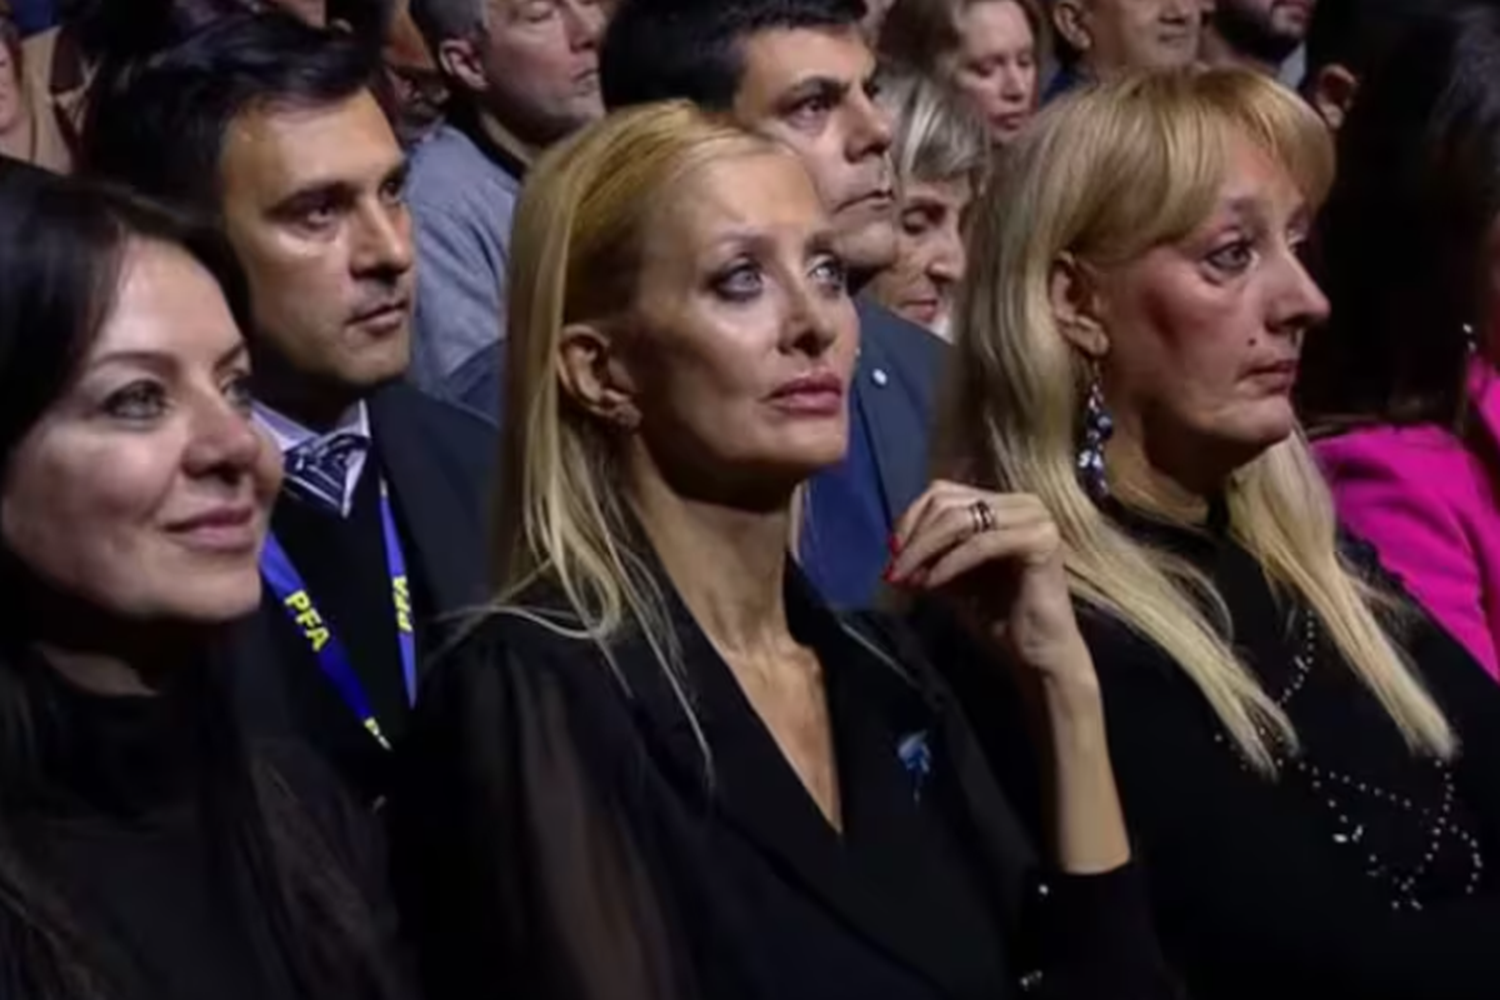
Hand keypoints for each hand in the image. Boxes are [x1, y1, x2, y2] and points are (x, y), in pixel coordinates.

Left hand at [887, 482, 1095, 692]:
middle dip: (913, 537)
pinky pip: (980, 544)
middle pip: (947, 502)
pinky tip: (931, 583)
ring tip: (906, 577)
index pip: (943, 492)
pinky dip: (949, 563)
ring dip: (924, 549)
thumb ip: (926, 558)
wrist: (1036, 651)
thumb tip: (891, 554)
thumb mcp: (951, 577)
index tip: (891, 552)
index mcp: (1002, 504)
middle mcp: (1021, 503)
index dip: (911, 518)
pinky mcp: (1040, 541)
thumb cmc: (997, 614)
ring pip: (960, 519)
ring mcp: (1034, 518)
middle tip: (894, 569)